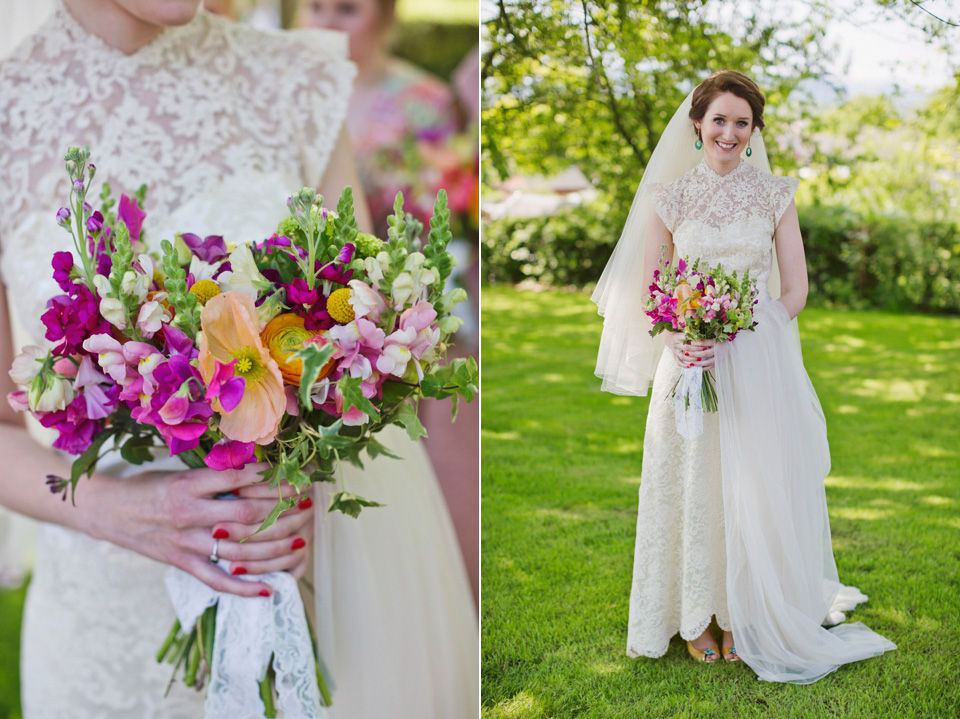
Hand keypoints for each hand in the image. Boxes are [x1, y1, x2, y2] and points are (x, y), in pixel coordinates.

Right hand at [82, 464, 313, 597]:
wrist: (108, 511)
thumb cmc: (150, 486)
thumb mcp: (181, 472)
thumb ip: (217, 476)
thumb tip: (263, 470)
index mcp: (189, 485)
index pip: (239, 481)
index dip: (272, 479)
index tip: (297, 475)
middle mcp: (188, 515)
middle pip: (246, 516)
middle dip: (282, 512)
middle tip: (308, 506)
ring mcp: (185, 543)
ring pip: (238, 551)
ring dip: (275, 547)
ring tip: (301, 540)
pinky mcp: (182, 564)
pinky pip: (216, 581)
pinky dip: (244, 589)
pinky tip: (271, 589)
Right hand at [664, 333, 715, 369]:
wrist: (669, 338)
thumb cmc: (679, 334)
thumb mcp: (683, 330)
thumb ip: (691, 333)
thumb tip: (702, 334)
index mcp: (678, 336)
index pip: (686, 337)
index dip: (694, 338)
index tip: (702, 339)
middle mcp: (676, 344)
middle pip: (686, 347)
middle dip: (696, 349)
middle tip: (705, 349)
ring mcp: (675, 351)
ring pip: (683, 356)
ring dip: (692, 358)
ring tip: (700, 359)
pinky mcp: (674, 356)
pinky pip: (679, 362)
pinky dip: (684, 365)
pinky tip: (690, 366)